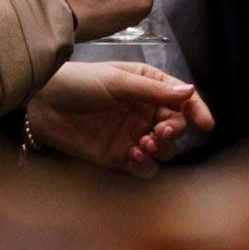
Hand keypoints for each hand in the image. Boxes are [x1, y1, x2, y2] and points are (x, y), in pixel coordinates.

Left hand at [27, 58, 213, 175]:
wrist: (42, 104)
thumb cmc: (79, 82)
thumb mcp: (117, 81)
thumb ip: (154, 91)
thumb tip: (190, 91)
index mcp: (148, 87)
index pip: (182, 100)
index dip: (197, 111)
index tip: (205, 124)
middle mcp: (145, 112)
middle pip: (176, 128)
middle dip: (174, 132)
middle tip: (159, 132)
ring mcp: (133, 135)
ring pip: (164, 151)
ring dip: (161, 150)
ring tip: (144, 143)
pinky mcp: (119, 157)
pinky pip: (144, 168)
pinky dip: (146, 165)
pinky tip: (133, 155)